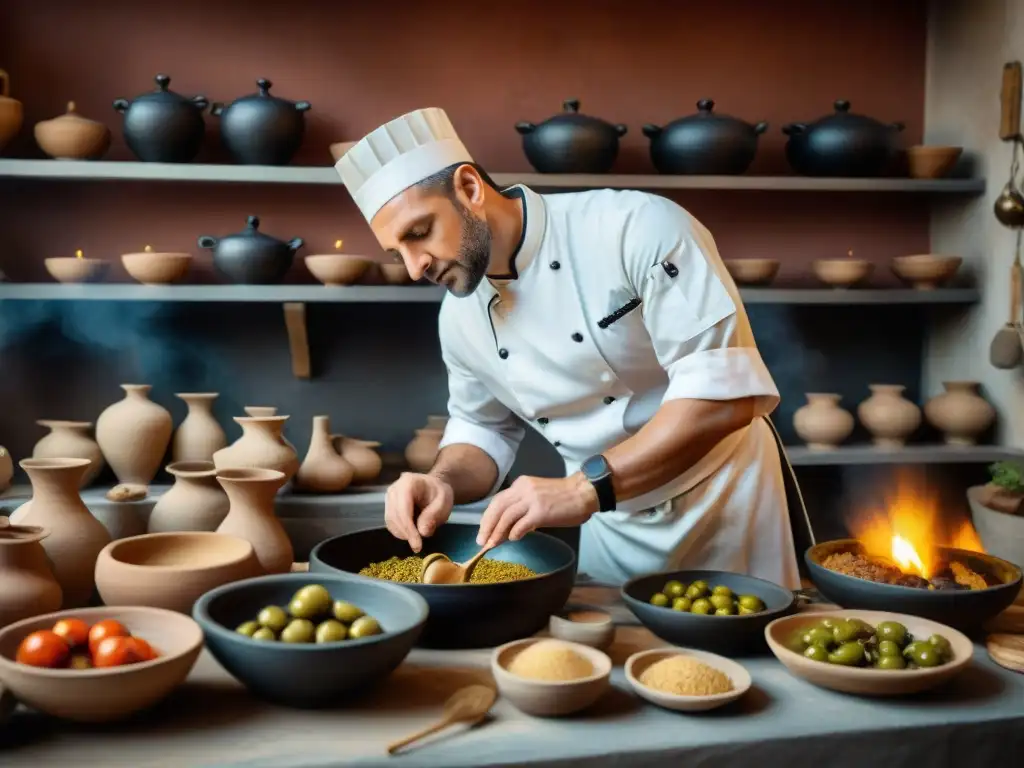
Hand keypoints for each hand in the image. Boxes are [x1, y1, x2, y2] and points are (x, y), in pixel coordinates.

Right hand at [384, 472, 454, 552]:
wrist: (434, 486)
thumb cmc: (439, 493)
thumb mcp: (443, 502)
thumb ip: (433, 515)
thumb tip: (422, 532)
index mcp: (408, 483)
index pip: (403, 509)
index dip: (408, 528)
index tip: (417, 545)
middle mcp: (394, 489)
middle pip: (394, 516)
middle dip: (406, 533)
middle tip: (418, 546)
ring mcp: (389, 497)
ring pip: (390, 521)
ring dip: (402, 533)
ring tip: (417, 538)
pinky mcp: (388, 506)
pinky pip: (390, 522)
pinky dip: (399, 531)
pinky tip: (411, 533)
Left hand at [476, 474, 598, 547]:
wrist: (583, 492)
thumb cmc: (563, 497)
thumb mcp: (538, 495)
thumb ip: (523, 507)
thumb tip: (509, 528)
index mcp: (521, 484)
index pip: (498, 501)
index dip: (488, 517)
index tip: (483, 530)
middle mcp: (523, 490)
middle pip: (497, 508)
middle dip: (487, 526)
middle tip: (481, 541)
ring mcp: (532, 500)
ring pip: (506, 517)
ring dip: (497, 532)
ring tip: (492, 545)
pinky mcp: (541, 512)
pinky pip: (521, 524)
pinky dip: (514, 533)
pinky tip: (513, 539)